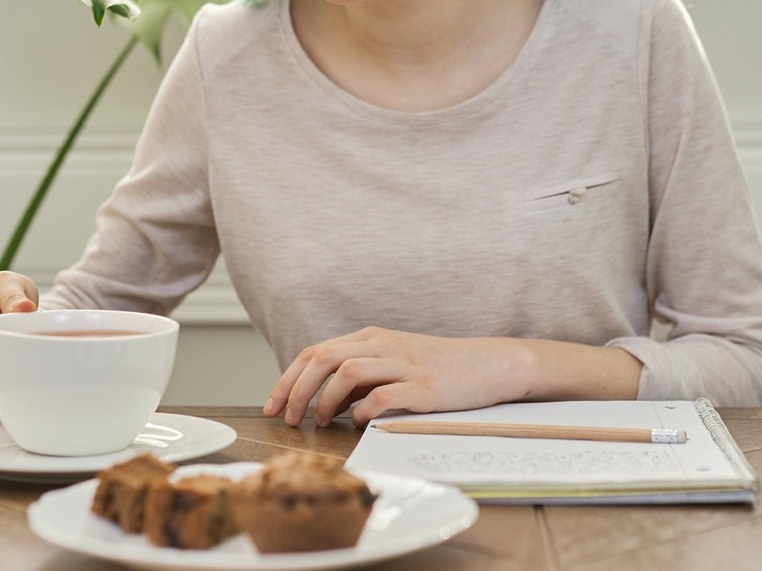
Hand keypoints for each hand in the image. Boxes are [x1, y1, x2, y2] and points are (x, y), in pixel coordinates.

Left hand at [263, 327, 535, 426]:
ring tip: (322, 421)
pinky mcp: (424, 387)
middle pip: (323, 358)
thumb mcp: (393, 362)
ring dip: (326, 400)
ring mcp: (404, 364)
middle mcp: (383, 345)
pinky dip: (363, 411)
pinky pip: (383, 396)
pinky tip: (358, 423)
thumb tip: (324, 400)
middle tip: (287, 418)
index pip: (315, 352)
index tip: (273, 406)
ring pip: (347, 372)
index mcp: (371, 338)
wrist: (489, 364)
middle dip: (296, 390)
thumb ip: (361, 375)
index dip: (288, 379)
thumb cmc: (438, 368)